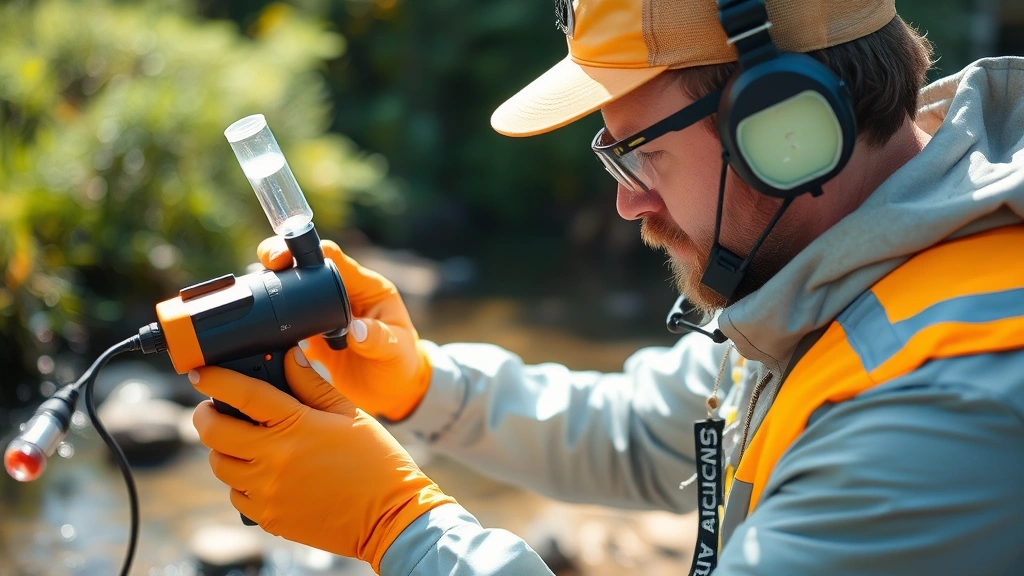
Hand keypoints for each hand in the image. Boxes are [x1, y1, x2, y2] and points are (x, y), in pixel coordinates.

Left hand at [190, 348, 455, 570]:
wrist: (389, 516)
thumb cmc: (375, 460)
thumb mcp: (348, 413)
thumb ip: (312, 383)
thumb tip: (288, 355)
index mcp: (296, 424)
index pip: (242, 394)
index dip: (215, 379)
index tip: (200, 372)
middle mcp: (274, 459)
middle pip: (215, 432)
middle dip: (206, 415)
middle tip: (212, 409)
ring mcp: (268, 491)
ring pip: (220, 465)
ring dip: (223, 448)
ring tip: (240, 441)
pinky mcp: (268, 517)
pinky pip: (236, 494)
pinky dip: (240, 480)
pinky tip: (260, 472)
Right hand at [258, 237, 429, 420]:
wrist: (392, 392)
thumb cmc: (400, 364)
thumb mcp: (395, 351)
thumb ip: (378, 339)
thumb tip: (357, 330)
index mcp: (364, 287)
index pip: (334, 259)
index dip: (309, 252)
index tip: (288, 257)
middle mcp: (341, 295)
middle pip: (305, 266)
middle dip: (281, 260)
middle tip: (264, 265)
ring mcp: (322, 314)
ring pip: (291, 290)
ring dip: (272, 287)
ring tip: (252, 293)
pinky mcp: (309, 335)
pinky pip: (285, 321)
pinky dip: (270, 320)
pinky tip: (256, 325)